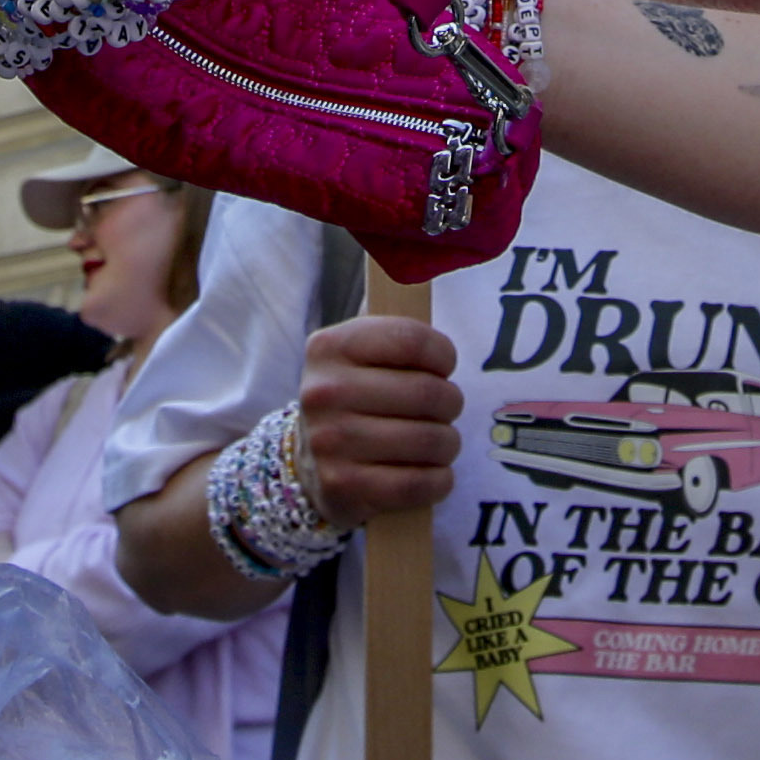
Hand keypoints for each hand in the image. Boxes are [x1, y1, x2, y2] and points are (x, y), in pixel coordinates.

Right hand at [294, 314, 461, 527]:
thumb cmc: (353, 399)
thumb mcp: (358, 354)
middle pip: (429, 394)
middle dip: (451, 404)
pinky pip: (419, 484)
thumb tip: (427, 271)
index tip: (443, 367)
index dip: (443, 355)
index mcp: (330, 347)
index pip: (413, 340)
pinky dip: (439, 480)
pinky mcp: (344, 487)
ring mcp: (330, 443)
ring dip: (447, 444)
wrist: (308, 464)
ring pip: (430, 441)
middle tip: (444, 410)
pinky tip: (432, 473)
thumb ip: (393, 327)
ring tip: (437, 442)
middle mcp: (324, 392)